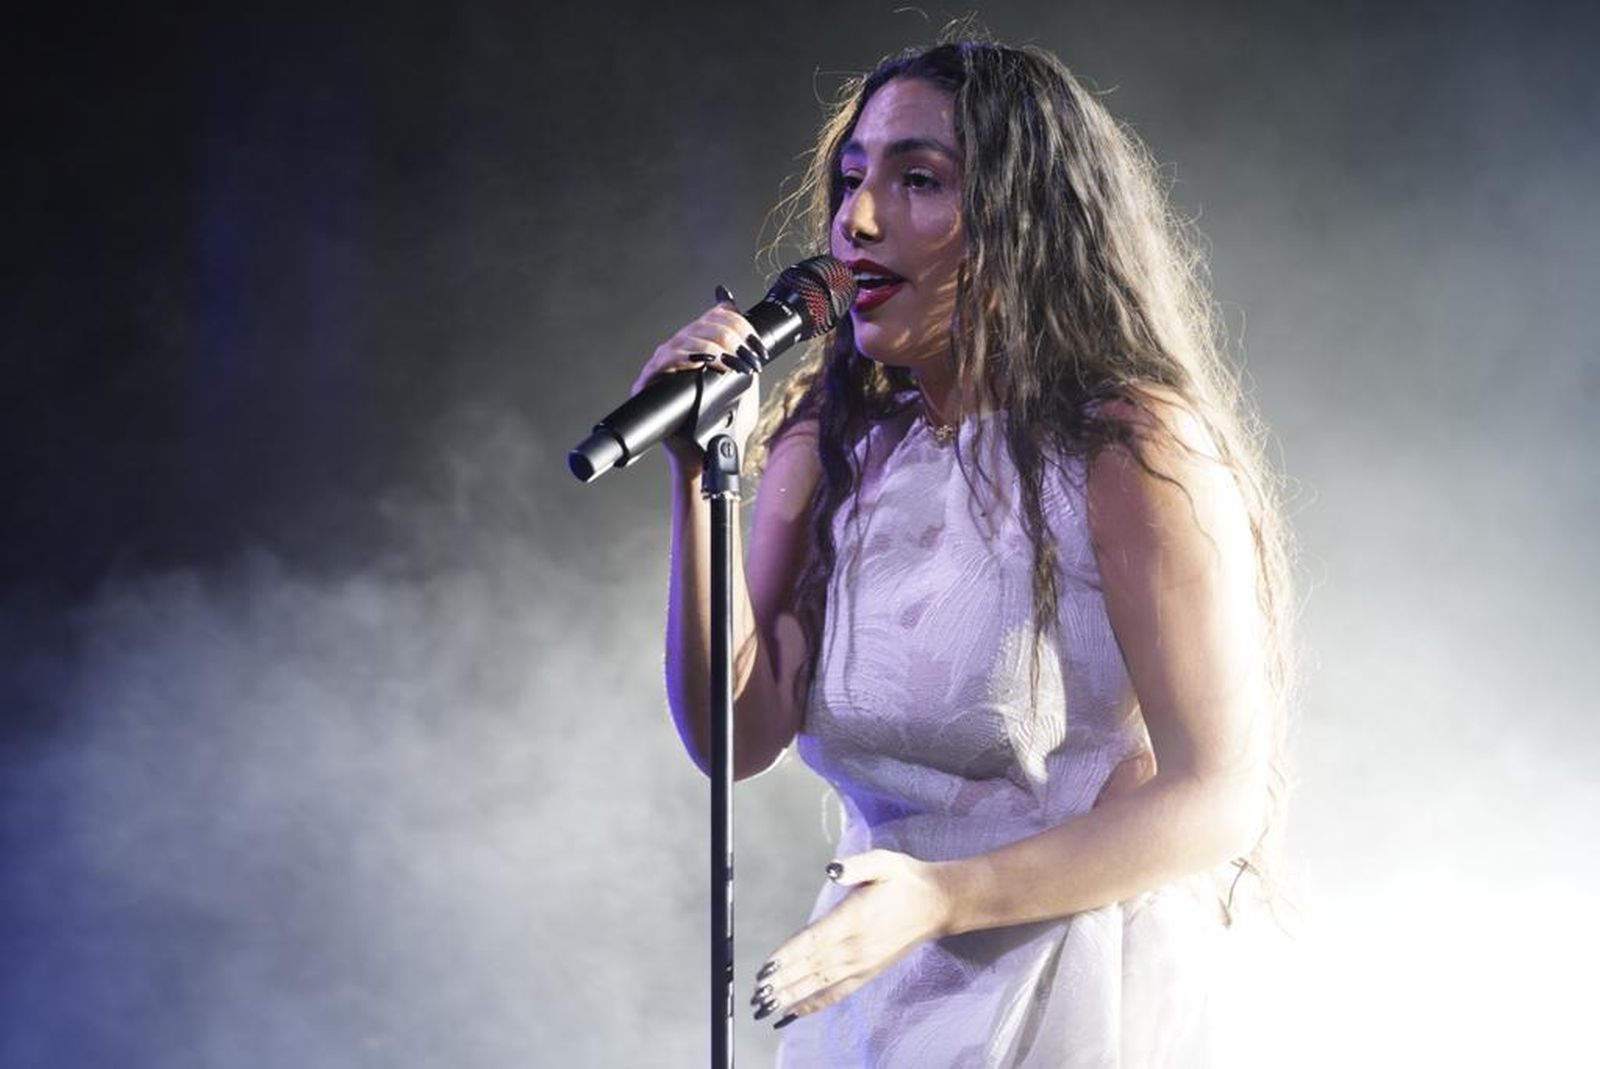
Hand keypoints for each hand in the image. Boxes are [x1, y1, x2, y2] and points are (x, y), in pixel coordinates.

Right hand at [631, 294, 763, 468]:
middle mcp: (680, 351)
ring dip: (712, 346)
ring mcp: (663, 364)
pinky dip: (685, 357)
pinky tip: (703, 362)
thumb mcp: (745, 386)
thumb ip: (747, 359)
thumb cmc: (725, 424)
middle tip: (744, 356)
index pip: (715, 316)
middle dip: (729, 337)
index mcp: (701, 346)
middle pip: (702, 324)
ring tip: (729, 362)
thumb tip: (751, 335)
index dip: (737, 323)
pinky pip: (665, 360)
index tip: (754, 344)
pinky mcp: (649, 382)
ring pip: (685, 338)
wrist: (708, 454)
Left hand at [750, 850, 952, 1026]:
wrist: (938, 903)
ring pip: (821, 983)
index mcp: (855, 918)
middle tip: (756, 994)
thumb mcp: (884, 862)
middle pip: (811, 967)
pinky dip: (816, 1003)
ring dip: (792, 995)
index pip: (814, 940)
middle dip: (782, 981)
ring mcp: (863, 963)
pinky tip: (796, 1011)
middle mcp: (856, 946)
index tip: (765, 969)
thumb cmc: (906, 879)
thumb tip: (833, 870)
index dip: (788, 956)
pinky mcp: (869, 972)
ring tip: (767, 1006)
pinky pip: (839, 992)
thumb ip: (856, 866)